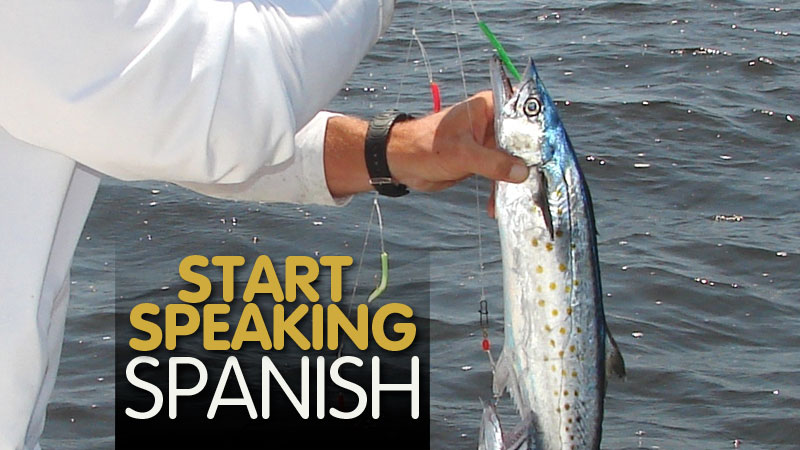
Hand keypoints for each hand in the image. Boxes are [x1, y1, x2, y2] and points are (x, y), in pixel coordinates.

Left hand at [322, 91, 528, 212]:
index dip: (541, 129)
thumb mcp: (463, 154)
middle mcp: (493, 122)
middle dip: (531, 161)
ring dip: (516, 180)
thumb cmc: (426, 146)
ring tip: (521, 199)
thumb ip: (494, 163)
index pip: (525, 112)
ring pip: (513, 159)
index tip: (553, 151)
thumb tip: (523, 173)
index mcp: (490, 107)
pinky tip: (498, 206)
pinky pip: (500, 173)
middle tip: (543, 181)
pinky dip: (501, 189)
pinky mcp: (482, 160)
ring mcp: (488, 142)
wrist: (402, 162)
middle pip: (523, 139)